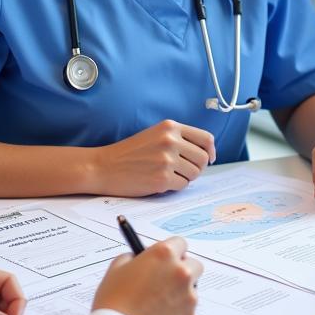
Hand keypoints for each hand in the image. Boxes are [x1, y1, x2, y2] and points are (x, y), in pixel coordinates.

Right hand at [92, 120, 216, 195]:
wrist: (104, 166)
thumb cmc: (129, 153)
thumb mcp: (155, 135)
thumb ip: (178, 139)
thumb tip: (206, 153)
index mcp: (170, 127)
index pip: (206, 139)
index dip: (210, 151)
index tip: (209, 158)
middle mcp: (170, 141)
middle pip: (203, 159)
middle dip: (196, 168)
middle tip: (182, 171)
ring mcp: (167, 160)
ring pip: (194, 174)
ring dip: (185, 178)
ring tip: (168, 175)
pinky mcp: (162, 178)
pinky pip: (182, 186)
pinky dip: (174, 187)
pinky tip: (160, 181)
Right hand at [92, 237, 202, 314]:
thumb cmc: (113, 302)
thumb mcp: (117, 268)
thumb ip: (134, 258)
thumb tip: (141, 258)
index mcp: (164, 255)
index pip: (180, 243)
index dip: (172, 251)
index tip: (166, 259)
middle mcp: (182, 273)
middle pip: (194, 265)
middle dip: (183, 270)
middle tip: (166, 280)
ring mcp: (189, 298)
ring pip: (192, 291)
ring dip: (180, 294)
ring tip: (157, 306)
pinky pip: (187, 313)